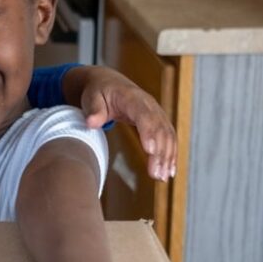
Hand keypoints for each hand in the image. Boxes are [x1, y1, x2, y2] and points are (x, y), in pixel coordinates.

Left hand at [68, 66, 176, 181]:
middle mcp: (149, 105)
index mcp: (132, 98)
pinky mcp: (158, 122)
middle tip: (156, 174)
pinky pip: (168, 138)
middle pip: (159, 129)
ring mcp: (156, 113)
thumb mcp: (91, 98)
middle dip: (160, 152)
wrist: (109, 83)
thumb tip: (91, 122)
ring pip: (167, 135)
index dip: (149, 132)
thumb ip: (93, 110)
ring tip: (163, 178)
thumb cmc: (99, 92)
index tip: (150, 150)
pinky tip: (169, 171)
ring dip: (167, 157)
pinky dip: (170, 154)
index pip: (144, 115)